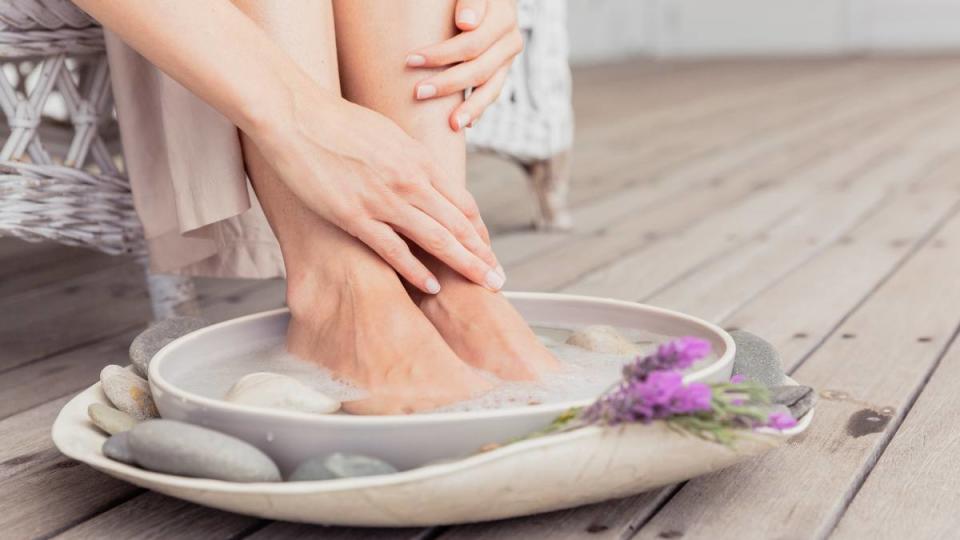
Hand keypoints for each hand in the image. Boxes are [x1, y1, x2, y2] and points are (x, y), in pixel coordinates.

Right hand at [256, 89, 502, 293]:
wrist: (296, 115)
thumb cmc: (337, 121)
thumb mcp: (388, 135)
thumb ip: (410, 160)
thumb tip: (424, 177)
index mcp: (420, 159)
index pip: (462, 202)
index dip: (478, 230)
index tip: (487, 249)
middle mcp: (410, 180)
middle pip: (458, 224)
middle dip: (481, 254)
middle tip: (497, 278)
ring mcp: (384, 200)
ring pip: (436, 239)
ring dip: (464, 265)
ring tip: (482, 284)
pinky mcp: (355, 216)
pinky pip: (394, 250)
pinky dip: (417, 270)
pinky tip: (433, 285)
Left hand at [405, 0, 521, 130]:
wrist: (486, 0)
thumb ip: (470, 0)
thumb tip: (466, 23)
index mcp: (502, 16)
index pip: (471, 43)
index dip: (441, 54)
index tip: (410, 60)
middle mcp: (510, 39)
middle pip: (479, 69)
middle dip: (447, 83)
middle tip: (417, 93)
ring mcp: (508, 58)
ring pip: (491, 87)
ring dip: (470, 107)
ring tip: (451, 124)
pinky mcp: (502, 70)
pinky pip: (492, 93)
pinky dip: (478, 108)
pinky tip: (465, 123)